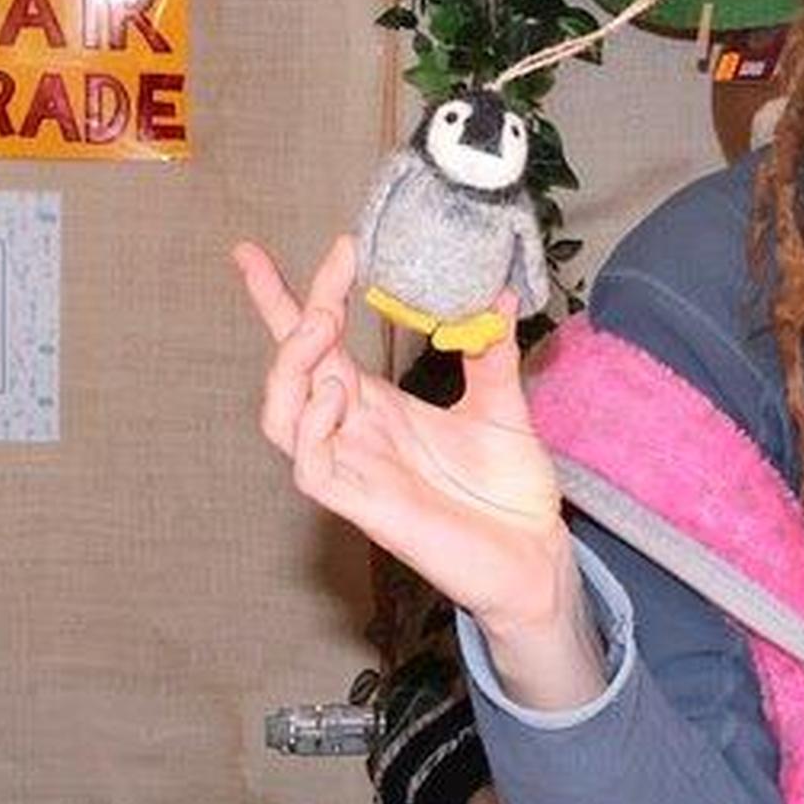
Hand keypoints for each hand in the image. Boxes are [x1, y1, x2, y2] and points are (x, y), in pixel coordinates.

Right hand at [235, 236, 574, 638]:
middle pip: (290, 369)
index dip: (287, 298)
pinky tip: (337, 393)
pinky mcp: (363, 506)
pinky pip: (310, 467)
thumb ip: (490, 352)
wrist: (534, 553)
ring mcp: (354, 468)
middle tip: (333, 268)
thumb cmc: (510, 489)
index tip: (268, 250)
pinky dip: (311, 427)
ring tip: (321, 321)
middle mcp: (354, 432)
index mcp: (376, 404)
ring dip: (292, 364)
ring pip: (281, 416)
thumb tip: (497, 293)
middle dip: (289, 312)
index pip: (317, 344)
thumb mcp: (501, 405)